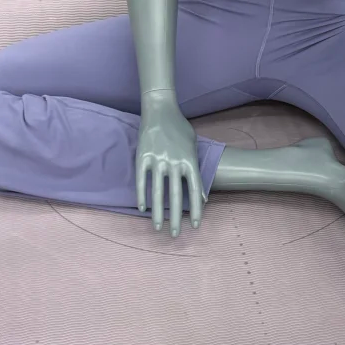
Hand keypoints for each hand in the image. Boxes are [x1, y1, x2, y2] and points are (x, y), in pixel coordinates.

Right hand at [135, 91, 203, 236]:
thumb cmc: (180, 128)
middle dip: (176, 217)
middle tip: (176, 235)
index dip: (195, 210)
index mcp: (189, 160)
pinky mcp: (143, 157)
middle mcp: (174, 162)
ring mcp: (158, 160)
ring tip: (158, 228)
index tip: (195, 225)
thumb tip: (203, 196)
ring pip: (157, 191)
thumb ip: (197, 171)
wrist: (160, 109)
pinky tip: (142, 209)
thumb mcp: (193, 147)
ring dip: (158, 212)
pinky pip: (142, 179)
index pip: (195, 190)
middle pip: (176, 196)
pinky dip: (142, 195)